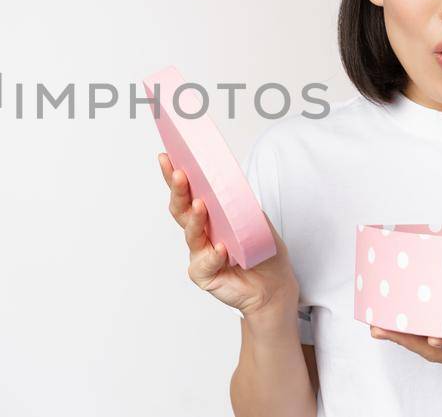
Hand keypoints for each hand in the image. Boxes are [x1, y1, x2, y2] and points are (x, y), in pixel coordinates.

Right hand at [159, 152, 297, 317]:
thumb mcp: (254, 218)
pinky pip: (205, 263)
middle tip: (179, 174)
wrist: (274, 284)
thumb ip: (238, 201)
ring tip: (200, 204)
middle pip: (180, 209)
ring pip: (191, 234)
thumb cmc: (261, 250)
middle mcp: (199, 234)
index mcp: (207, 216)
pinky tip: (222, 249)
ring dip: (194, 218)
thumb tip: (228, 179)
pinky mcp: (204, 275)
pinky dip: (214, 256)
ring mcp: (199, 255)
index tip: (167, 156)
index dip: (174, 175)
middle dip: (178, 190)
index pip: (187, 193)